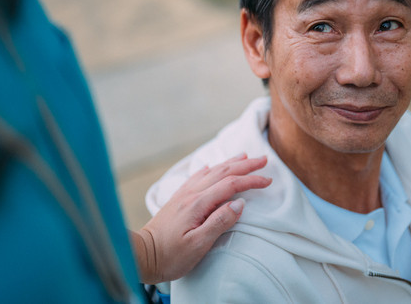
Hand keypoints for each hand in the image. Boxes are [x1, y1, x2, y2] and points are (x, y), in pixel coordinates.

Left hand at [132, 154, 270, 283]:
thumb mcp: (198, 245)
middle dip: (245, 165)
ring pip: (211, 172)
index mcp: (198, 203)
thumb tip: (240, 204)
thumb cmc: (170, 255)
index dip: (251, 181)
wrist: (142, 255)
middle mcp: (191, 194)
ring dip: (230, 163)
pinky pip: (197, 177)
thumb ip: (219, 222)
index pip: (231, 185)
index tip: (268, 180)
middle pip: (223, 172)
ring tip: (244, 156)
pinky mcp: (177, 200)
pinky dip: (209, 169)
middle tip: (263, 160)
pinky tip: (210, 167)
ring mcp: (183, 195)